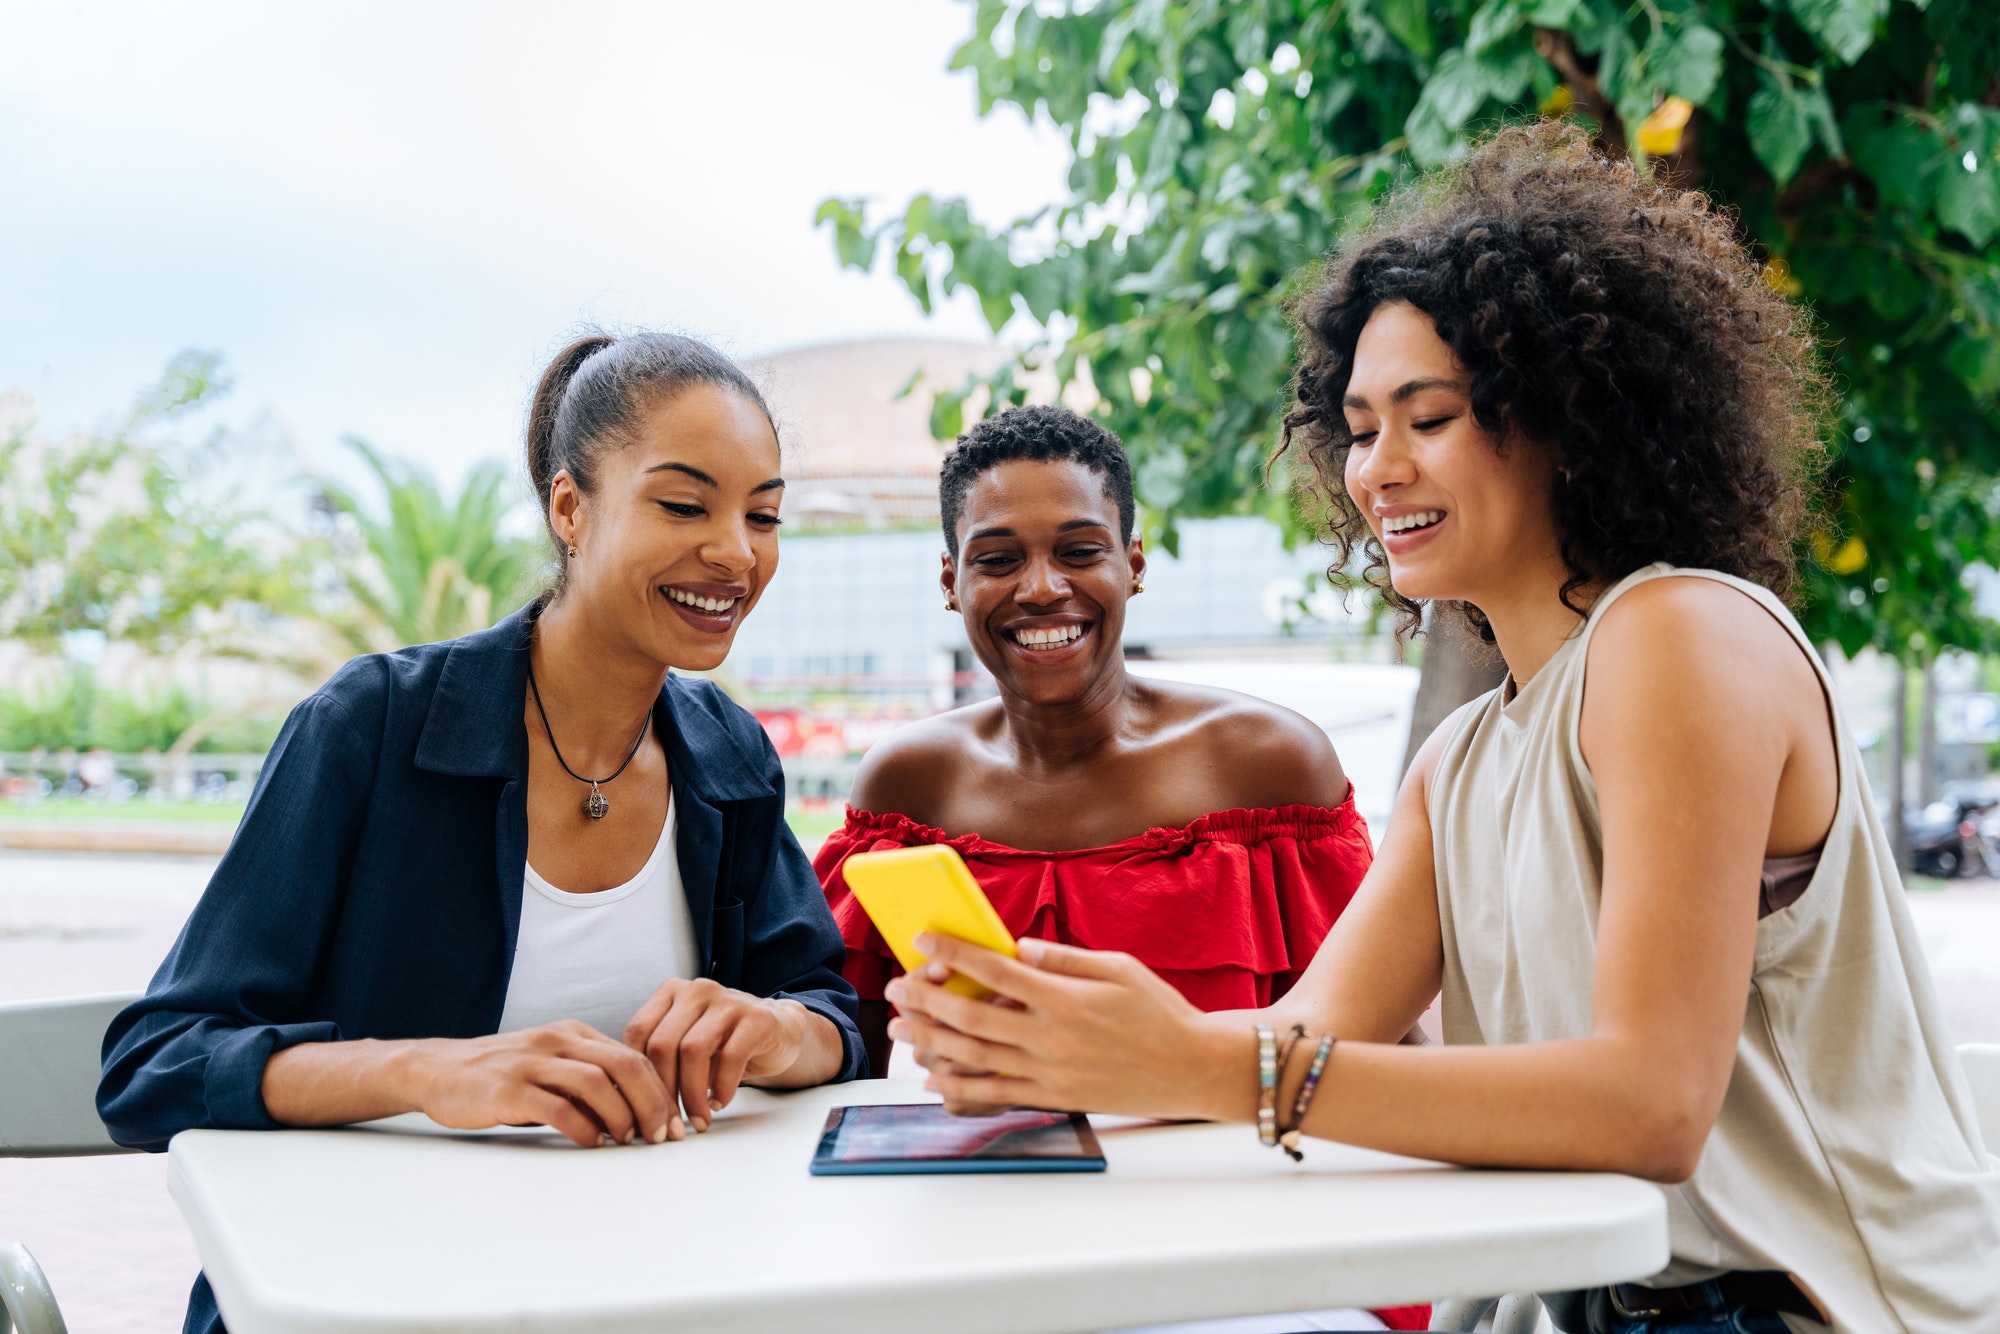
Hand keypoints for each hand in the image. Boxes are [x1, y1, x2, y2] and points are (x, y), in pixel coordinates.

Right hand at [406, 1021, 675, 1147]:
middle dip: (652, 1102)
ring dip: (621, 1116)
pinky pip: (558, 1107)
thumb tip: (633, 1114)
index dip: (659, 1090)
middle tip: (661, 1135)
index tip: (673, 1122)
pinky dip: (582, 1128)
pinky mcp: (508, 1089)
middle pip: (624, 1064)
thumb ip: (585, 1078)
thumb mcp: (548, 1063)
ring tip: (628, 1140)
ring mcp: (532, 1062)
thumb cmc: (499, 1074)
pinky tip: (590, 1143)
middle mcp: (557, 1041)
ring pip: (596, 1082)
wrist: (437, 1070)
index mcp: (572, 1033)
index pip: (632, 1055)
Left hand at [623, 979, 813, 1130]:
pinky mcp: (756, 1018)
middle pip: (662, 1044)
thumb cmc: (722, 1043)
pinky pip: (731, 1057)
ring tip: (697, 1120)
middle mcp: (696, 990)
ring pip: (693, 1051)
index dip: (635, 1077)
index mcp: (671, 993)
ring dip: (691, 1094)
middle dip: (662, 1093)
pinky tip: (719, 1103)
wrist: (778, 1030)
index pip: (638, 1034)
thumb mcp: (685, 1041)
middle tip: (668, 1126)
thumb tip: (623, 1101)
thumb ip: (657, 1059)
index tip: (641, 1111)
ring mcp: (728, 1000)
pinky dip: (722, 1087)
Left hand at [884, 934, 1245, 1121]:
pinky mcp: (1054, 1099)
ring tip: (900, 1028)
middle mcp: (1051, 1038)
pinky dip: (959, 1088)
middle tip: (895, 987)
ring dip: (930, 1042)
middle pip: (970, 1017)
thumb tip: (1016, 947)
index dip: (952, 951)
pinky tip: (933, 1078)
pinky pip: (995, 1095)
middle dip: (924, 1000)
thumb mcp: (1118, 967)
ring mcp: (1050, 1073)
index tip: (922, 938)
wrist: (1192, 1068)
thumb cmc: (1159, 1011)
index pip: (994, 971)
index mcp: (1066, 998)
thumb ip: (1063, 958)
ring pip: (973, 1059)